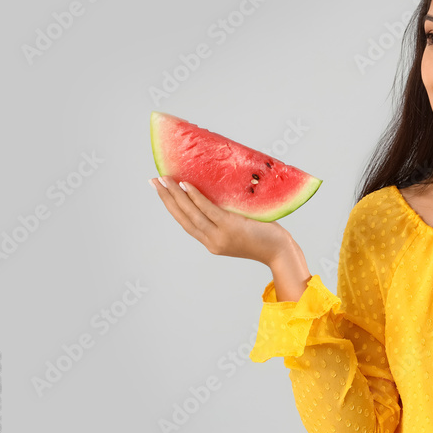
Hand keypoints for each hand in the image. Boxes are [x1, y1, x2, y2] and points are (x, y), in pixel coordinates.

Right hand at [149, 175, 296, 265]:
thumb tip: (218, 191)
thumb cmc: (265, 237)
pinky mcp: (230, 227)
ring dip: (175, 196)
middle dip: (166, 199)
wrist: (280, 252)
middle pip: (182, 217)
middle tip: (153, 181)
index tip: (160, 191)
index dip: (171, 207)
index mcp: (212, 242)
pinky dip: (195, 197)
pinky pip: (208, 210)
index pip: (185, 223)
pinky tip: (185, 185)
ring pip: (191, 213)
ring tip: (163, 180)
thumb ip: (226, 217)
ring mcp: (220, 235)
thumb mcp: (239, 229)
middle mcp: (212, 241)